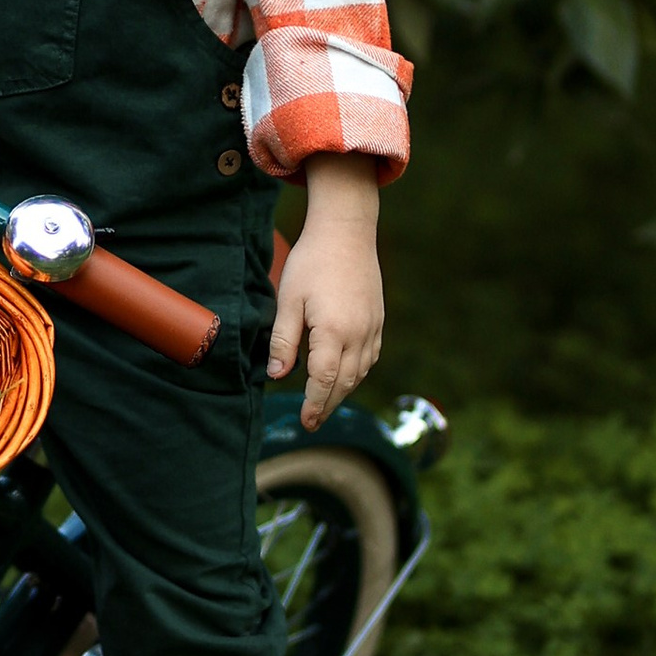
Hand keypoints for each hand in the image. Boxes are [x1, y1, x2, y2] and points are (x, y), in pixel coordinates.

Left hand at [269, 152, 383, 426]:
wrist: (346, 232)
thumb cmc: (312, 262)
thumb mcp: (288, 299)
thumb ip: (284, 340)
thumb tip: (277, 375)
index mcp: (333, 331)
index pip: (324, 380)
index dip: (315, 404)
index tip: (305, 421)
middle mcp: (358, 334)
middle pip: (345, 383)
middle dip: (328, 405)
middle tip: (312, 423)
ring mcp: (372, 328)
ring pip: (361, 372)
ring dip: (343, 392)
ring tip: (325, 405)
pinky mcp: (378, 320)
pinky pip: (370, 357)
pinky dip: (357, 374)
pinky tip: (346, 377)